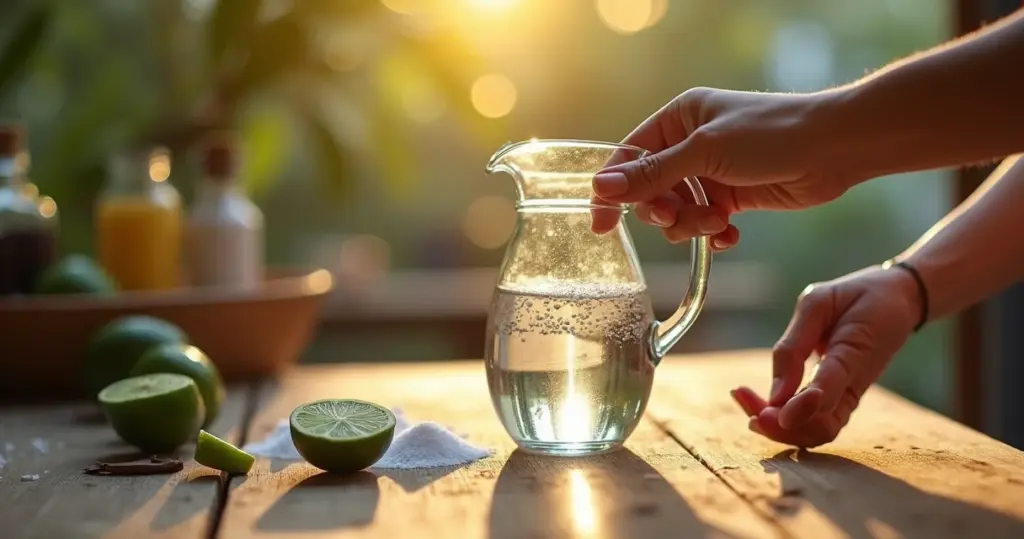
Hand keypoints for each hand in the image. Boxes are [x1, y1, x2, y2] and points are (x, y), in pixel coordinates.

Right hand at [590, 87, 860, 247]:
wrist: (834, 148)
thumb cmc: (771, 134)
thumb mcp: (705, 152)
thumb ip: (653, 174)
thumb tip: (602, 188)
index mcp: (678, 119)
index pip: (629, 157)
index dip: (613, 191)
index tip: (602, 225)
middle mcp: (690, 145)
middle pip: (651, 191)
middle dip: (663, 211)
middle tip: (677, 217)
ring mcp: (712, 173)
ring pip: (678, 212)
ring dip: (692, 225)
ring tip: (718, 222)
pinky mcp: (733, 197)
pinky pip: (705, 224)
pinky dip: (712, 234)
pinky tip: (729, 236)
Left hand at [730, 265, 921, 446]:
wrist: (897, 299)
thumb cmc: (854, 296)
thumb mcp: (819, 302)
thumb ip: (795, 344)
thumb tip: (776, 392)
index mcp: (853, 353)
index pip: (829, 390)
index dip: (804, 407)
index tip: (778, 415)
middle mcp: (853, 384)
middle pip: (819, 425)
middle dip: (778, 423)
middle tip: (741, 397)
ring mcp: (850, 396)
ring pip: (816, 431)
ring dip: (777, 426)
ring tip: (742, 398)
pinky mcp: (842, 399)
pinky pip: (816, 423)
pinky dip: (785, 421)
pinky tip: (757, 404)